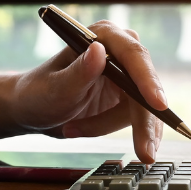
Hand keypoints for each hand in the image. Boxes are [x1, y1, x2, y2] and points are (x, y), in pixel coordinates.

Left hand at [9, 20, 166, 162]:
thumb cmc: (38, 94)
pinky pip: (138, 119)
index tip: (158, 104)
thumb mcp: (55, 88)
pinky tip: (87, 131)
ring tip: (74, 129)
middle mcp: (119, 51)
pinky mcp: (128, 96)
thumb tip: (99, 51)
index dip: (148, 80)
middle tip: (145, 153)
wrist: (33, 110)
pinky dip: (118, 132)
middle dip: (143, 122)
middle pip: (145, 87)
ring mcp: (126, 74)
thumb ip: (78, 72)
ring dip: (110, 125)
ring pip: (143, 108)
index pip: (133, 56)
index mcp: (102, 36)